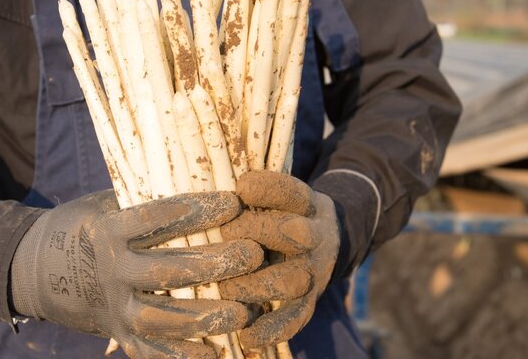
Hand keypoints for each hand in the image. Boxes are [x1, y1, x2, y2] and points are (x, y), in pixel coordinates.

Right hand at [10, 190, 263, 358]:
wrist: (40, 272)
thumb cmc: (88, 227)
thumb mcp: (106, 203)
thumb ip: (145, 198)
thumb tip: (201, 175)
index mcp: (108, 231)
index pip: (155, 218)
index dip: (196, 210)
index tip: (233, 202)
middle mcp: (111, 272)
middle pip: (168, 271)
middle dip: (215, 264)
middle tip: (253, 254)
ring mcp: (115, 309)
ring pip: (165, 319)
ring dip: (208, 316)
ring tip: (245, 310)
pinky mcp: (121, 336)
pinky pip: (155, 353)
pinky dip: (186, 356)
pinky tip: (220, 352)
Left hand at [218, 170, 339, 347]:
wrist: (327, 238)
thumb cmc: (281, 212)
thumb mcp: (276, 195)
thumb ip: (248, 195)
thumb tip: (200, 194)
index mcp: (306, 204)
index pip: (291, 191)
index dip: (267, 190)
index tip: (241, 188)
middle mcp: (314, 236)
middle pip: (292, 232)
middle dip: (254, 233)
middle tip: (223, 238)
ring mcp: (314, 270)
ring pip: (291, 280)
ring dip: (255, 286)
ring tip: (225, 290)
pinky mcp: (310, 300)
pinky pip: (295, 318)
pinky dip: (272, 330)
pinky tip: (247, 338)